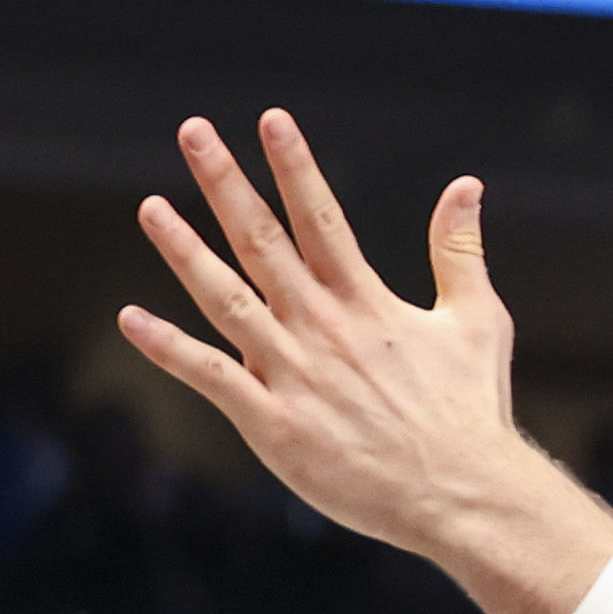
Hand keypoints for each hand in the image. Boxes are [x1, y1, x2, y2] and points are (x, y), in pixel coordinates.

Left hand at [120, 112, 612, 613]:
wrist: (462, 492)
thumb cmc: (472, 410)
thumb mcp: (480, 321)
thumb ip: (461, 251)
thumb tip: (466, 186)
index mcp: (368, 303)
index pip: (322, 218)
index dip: (295, 167)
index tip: (270, 120)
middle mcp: (323, 328)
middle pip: (263, 242)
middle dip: (226, 183)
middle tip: (193, 132)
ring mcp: (292, 373)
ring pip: (225, 298)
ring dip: (184, 250)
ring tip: (151, 205)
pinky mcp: (271, 421)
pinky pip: (209, 375)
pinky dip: (167, 347)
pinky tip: (132, 317)